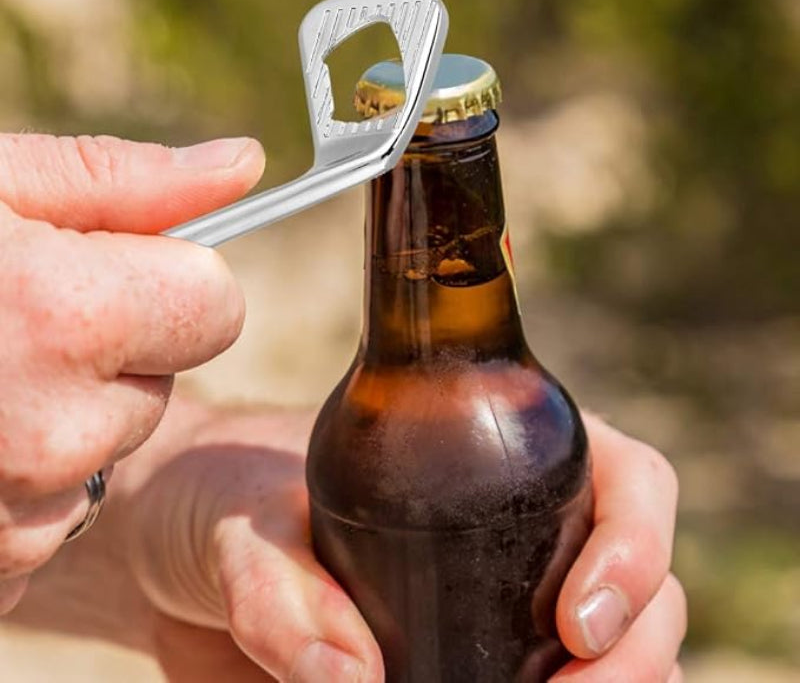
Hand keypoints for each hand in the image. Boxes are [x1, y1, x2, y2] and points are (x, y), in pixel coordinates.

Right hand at [0, 132, 263, 614]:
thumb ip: (128, 181)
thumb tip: (243, 163)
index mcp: (63, 320)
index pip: (218, 305)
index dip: (172, 280)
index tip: (116, 269)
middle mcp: (48, 435)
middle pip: (164, 378)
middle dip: (114, 347)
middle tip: (13, 323)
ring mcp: (10, 521)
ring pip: (112, 448)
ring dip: (65, 413)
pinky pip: (55, 510)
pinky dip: (20, 476)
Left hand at [123, 406, 683, 681]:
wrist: (177, 547)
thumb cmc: (218, 491)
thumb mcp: (239, 513)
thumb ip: (275, 585)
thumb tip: (352, 681)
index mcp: (493, 450)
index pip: (625, 479)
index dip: (637, 544)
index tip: (580, 622)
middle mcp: (516, 531)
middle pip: (642, 586)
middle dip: (641, 652)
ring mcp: (499, 607)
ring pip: (614, 654)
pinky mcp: (468, 664)